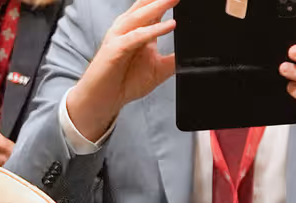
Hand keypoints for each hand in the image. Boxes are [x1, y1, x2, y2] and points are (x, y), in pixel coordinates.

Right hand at [65, 0, 177, 141]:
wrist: (103, 100)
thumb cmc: (125, 82)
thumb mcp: (158, 70)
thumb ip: (173, 60)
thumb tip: (192, 56)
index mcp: (138, 30)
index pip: (154, 9)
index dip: (166, 2)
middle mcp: (128, 29)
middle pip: (146, 6)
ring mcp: (120, 37)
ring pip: (140, 16)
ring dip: (159, 6)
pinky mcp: (115, 49)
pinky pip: (136, 37)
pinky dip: (153, 30)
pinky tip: (169, 25)